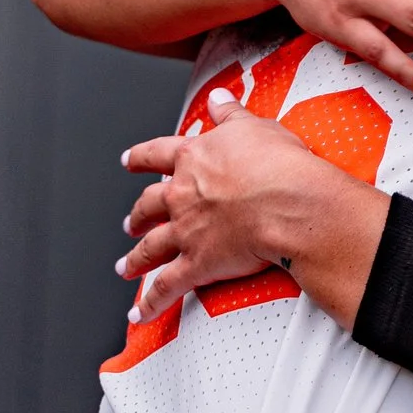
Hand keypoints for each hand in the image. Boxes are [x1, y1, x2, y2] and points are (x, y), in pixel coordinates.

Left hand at [118, 91, 387, 323]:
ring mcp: (185, 231)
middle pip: (148, 205)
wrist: (286, 201)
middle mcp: (182, 195)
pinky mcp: (196, 264)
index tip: (129, 161)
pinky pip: (168, 288)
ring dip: (135, 260)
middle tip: (130, 221)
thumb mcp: (255, 126)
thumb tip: (217, 97)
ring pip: (150, 248)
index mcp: (193, 159)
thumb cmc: (277, 163)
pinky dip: (152, 304)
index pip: (157, 154)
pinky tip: (140, 316)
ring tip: (126, 268)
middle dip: (138, 215)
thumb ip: (231, 114)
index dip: (141, 158)